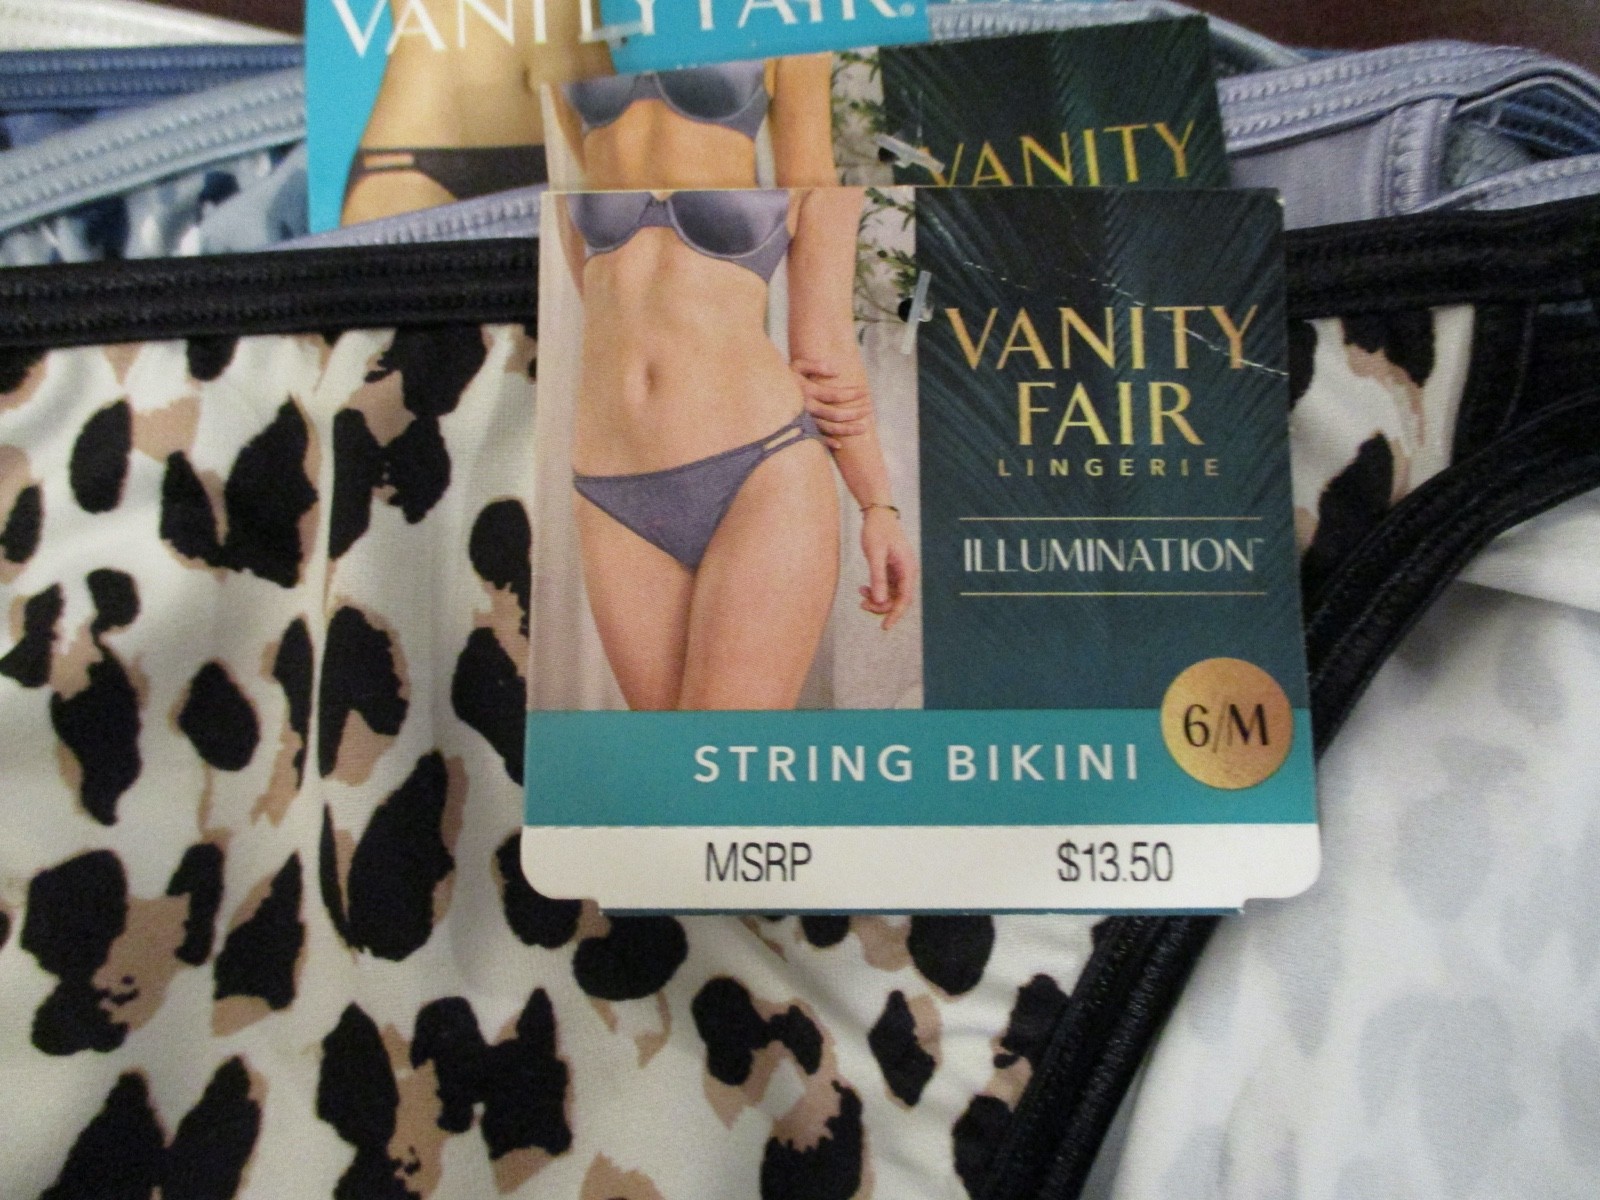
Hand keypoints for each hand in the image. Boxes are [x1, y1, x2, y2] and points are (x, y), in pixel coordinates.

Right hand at [791, 357, 871, 447]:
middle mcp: (806, 408)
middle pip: (836, 414)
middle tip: (870, 408)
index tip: (865, 392)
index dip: (852, 393)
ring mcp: (803, 421)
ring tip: (864, 427)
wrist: (761, 393)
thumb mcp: (797, 365)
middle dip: (855, 412)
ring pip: (829, 428)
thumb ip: (816, 365)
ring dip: (848, 429)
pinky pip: (814, 439)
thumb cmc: (783, 376)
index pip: (835, 394)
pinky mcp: (798, 429)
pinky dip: (827, 442)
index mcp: (807, 392)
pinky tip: (840, 445)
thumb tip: (837, 371)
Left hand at [859, 507, 916, 631]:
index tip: (885, 627)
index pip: (904, 599)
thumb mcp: (875, 555)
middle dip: (880, 606)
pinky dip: (875, 590)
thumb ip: (878, 578)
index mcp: (907, 568)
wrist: (878, 514)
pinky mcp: (892, 570)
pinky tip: (863, 588)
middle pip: (897, 600)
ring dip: (876, 599)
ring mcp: (900, 571)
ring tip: (861, 594)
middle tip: (862, 604)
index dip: (895, 615)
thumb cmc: (878, 530)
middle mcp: (907, 572)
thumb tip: (880, 600)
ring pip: (891, 595)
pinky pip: (886, 587)